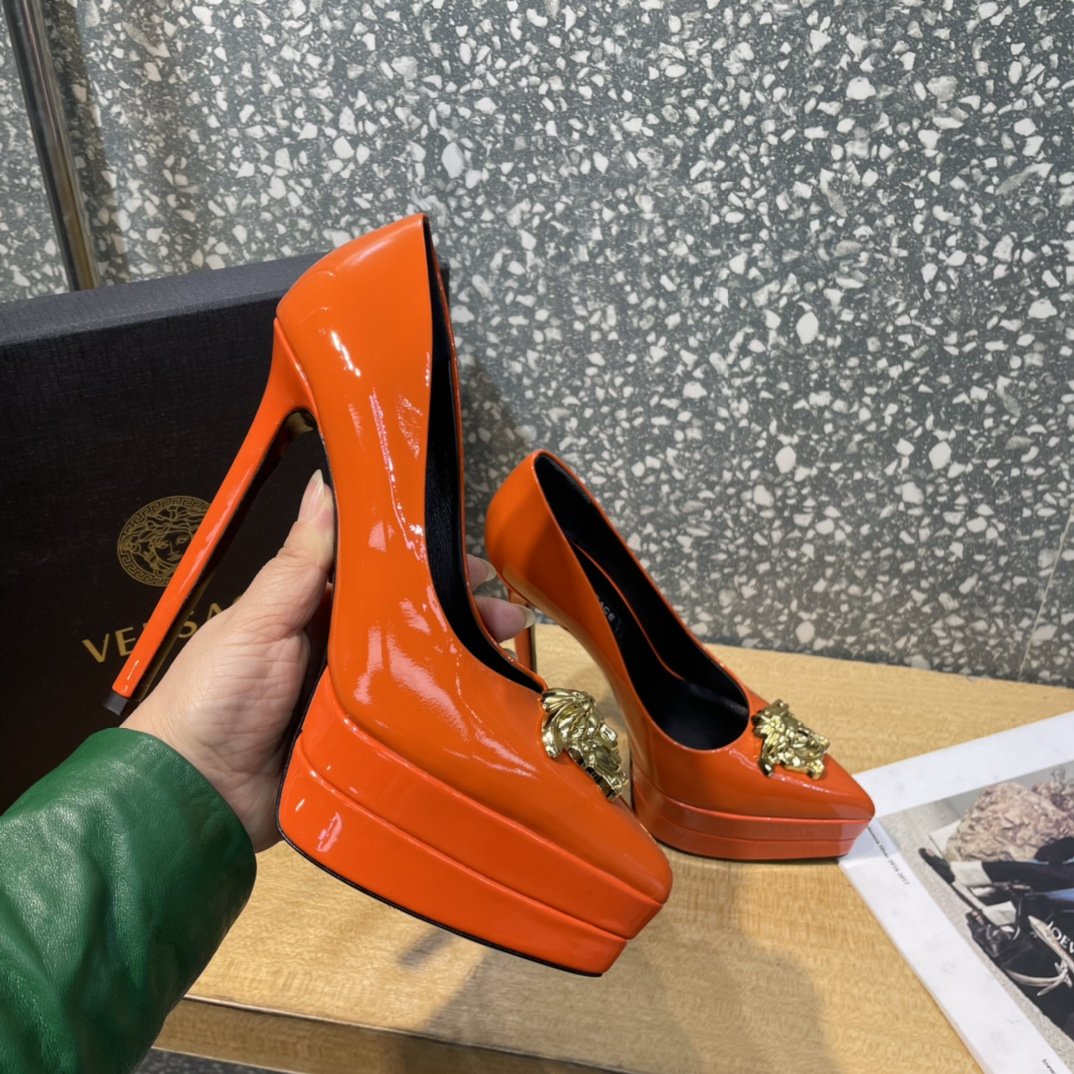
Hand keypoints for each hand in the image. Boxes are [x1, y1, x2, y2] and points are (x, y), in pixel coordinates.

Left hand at [122, 470, 534, 850]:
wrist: (194, 795)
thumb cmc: (217, 695)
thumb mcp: (260, 618)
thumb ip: (300, 560)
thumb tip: (323, 482)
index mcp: (310, 611)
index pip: (380, 577)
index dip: (425, 566)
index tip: (470, 563)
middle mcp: (338, 651)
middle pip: (409, 623)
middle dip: (459, 614)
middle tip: (506, 613)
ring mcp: (354, 700)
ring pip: (417, 671)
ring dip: (462, 658)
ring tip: (507, 650)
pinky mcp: (363, 745)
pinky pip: (409, 722)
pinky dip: (445, 710)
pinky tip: (485, 700)